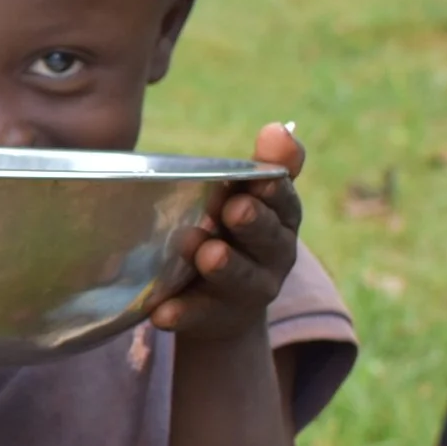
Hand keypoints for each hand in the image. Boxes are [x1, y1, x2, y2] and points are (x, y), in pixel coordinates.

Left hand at [150, 122, 303, 342]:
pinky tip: (162, 313)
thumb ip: (267, 166)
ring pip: (240, 279)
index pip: (284, 203)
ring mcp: (244, 291)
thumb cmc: (236, 233)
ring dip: (223, 265)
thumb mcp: (252, 199)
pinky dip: (182, 313)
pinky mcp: (212, 317)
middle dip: (253, 224)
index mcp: (280, 222)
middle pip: (268, 240)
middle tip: (235, 209)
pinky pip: (198, 315)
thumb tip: (279, 127)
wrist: (222, 307)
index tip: (261, 179)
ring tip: (205, 253)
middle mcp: (272, 257)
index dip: (274, 192)